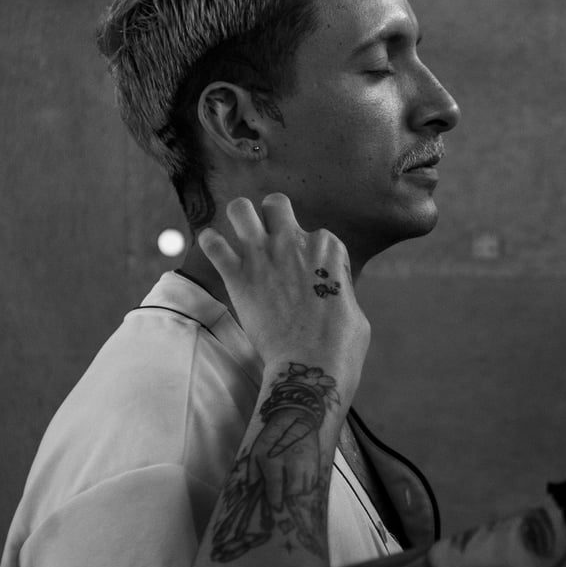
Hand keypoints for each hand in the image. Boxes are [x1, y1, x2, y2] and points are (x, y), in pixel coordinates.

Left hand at [198, 194, 369, 375]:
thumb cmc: (341, 343)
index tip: (307, 280)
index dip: (309, 256)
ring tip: (239, 234)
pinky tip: (215, 250)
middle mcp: (294, 241)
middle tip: (269, 239)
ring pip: (240, 209)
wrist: (312, 362)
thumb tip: (333, 293)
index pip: (315, 234)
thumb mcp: (354, 305)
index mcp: (328, 246)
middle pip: (276, 204)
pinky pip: (213, 244)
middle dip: (271, 216)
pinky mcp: (238, 276)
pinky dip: (211, 244)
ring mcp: (263, 255)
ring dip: (238, 219)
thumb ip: (338, 288)